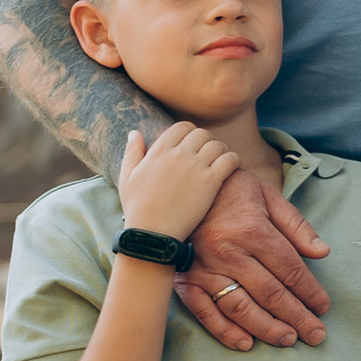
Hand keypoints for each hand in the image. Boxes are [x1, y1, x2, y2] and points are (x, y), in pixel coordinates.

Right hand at [118, 119, 241, 242]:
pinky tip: (230, 168)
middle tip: (207, 155)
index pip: (182, 126)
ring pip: (217, 145)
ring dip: (220, 151)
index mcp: (159, 150)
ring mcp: (195, 167)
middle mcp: (178, 154)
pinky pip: (230, 160)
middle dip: (206, 141)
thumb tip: (135, 132)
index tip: (192, 145)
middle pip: (202, 133)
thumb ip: (132, 152)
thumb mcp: (127, 177)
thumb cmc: (137, 208)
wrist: (152, 234)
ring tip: (219, 161)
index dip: (190, 133)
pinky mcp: (210, 182)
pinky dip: (233, 160)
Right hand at [178, 157, 332, 350]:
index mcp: (252, 230)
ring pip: (240, 308)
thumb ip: (297, 226)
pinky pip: (205, 312)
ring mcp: (205, 269)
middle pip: (270, 294)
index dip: (310, 292)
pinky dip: (225, 331)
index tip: (324, 307)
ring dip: (267, 329)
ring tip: (288, 339)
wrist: (182, 185)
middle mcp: (228, 253)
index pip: (290, 270)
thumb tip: (323, 253)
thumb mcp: (269, 196)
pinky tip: (246, 343)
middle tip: (316, 335)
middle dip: (297, 317)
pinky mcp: (186, 280)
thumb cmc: (231, 190)